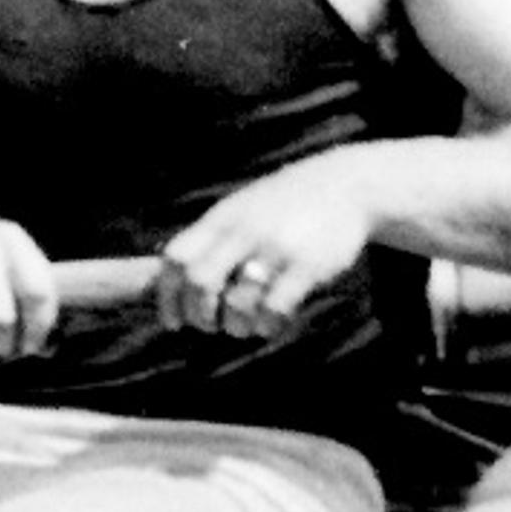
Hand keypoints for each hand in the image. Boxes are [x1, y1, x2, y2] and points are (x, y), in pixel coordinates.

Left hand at [157, 159, 379, 341]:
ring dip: (236, 326)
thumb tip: (165, 276)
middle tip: (210, 325)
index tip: (174, 322)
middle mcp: (245, 232)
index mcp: (222, 220)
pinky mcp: (309, 266)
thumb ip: (208, 239)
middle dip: (199, 315)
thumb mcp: (241, 211)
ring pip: (238, 303)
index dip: (167, 297)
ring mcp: (277, 249)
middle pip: (200, 282)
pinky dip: (268, 325)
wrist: (346, 185)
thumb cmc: (284, 207)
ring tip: (245, 326)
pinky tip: (273, 322)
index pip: (176, 259)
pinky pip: (276, 308)